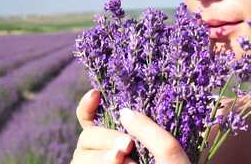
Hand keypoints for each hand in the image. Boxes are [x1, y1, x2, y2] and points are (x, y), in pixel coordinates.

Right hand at [71, 89, 190, 163]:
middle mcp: (107, 154)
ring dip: (101, 157)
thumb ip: (149, 131)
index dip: (88, 106)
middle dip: (104, 137)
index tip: (96, 94)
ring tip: (125, 161)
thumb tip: (124, 112)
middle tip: (127, 146)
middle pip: (86, 138)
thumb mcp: (170, 153)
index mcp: (121, 141)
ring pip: (81, 156)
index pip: (93, 119)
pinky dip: (101, 163)